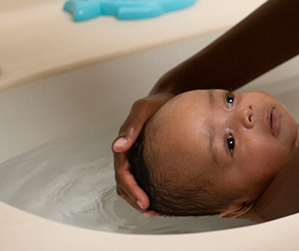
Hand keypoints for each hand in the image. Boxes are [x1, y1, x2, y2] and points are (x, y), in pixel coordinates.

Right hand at [112, 91, 173, 213]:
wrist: (172, 96)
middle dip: (135, 200)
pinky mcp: (150, 159)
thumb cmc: (158, 102)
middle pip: (125, 184)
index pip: (122, 174)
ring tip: (155, 211)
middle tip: (151, 211)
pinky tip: (164, 199)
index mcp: (124, 146)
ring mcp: (138, 158)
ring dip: (139, 199)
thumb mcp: (144, 109)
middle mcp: (128, 155)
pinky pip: (146, 179)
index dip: (132, 190)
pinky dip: (150, 190)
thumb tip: (117, 147)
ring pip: (133, 184)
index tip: (145, 202)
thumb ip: (131, 126)